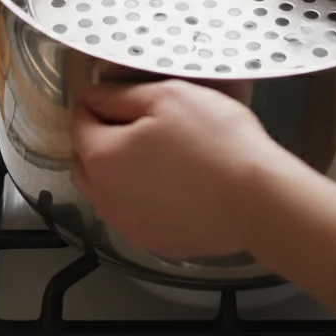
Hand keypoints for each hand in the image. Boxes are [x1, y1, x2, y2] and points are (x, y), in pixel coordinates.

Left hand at [69, 80, 285, 258]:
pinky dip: (144, 198)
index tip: (113, 94)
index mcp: (101, 157)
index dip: (94, 102)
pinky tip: (174, 185)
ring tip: (156, 155)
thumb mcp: (167, 96)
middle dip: (100, 139)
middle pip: (85, 161)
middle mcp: (105, 198)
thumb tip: (95, 98)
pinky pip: (137, 214)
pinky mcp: (156, 242)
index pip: (79, 122)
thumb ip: (121, 95)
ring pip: (109, 192)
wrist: (257, 199)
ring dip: (120, 171)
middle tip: (135, 122)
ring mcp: (130, 225)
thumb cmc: (215, 141)